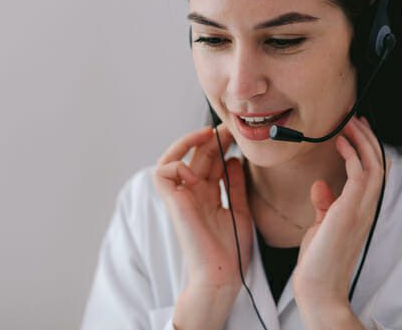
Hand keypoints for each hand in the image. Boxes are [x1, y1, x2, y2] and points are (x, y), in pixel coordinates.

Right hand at [153, 124, 251, 326]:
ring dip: (187, 142)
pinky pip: (162, 173)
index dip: (219, 144)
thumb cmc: (231, 249)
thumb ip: (236, 185)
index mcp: (207, 195)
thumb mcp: (240, 209)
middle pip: (195, 155)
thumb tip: (234, 160)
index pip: (209, 161)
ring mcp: (182, 197)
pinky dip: (176, 164)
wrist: (223, 274)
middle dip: (210, 138)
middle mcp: (192, 193)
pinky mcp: (173, 203)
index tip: (234, 133)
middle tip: (227, 127)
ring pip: (172, 158)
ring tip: (207, 135)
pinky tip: (195, 171)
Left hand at [293, 116, 389, 312]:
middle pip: (378, 163)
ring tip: (349, 123)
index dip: (367, 148)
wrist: (317, 287)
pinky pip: (360, 173)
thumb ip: (325, 206)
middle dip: (367, 138)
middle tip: (355, 119)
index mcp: (361, 210)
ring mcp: (362, 209)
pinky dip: (352, 154)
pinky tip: (339, 141)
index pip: (372, 172)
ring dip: (362, 140)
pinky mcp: (351, 210)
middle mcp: (367, 207)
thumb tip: (321, 186)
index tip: (354, 130)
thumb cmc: (318, 260)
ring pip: (374, 164)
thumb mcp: (321, 227)